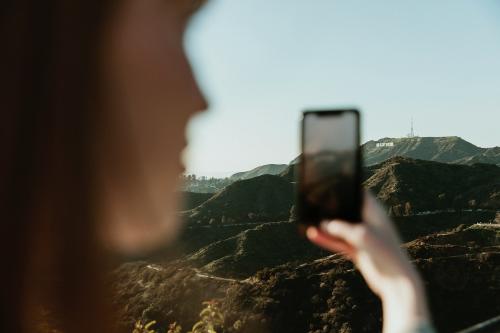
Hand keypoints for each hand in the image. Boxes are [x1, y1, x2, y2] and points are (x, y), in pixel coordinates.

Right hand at [306, 192, 431, 332]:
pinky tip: (312, 235)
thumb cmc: (384, 253)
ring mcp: (362, 237)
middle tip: (313, 200)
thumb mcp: (361, 236)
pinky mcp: (357, 251)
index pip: (359, 193)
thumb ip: (341, 227)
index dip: (346, 187)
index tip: (329, 181)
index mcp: (375, 212)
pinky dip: (326, 239)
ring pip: (340, 227)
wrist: (396, 282)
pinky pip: (337, 242)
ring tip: (307, 219)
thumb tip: (323, 224)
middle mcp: (369, 222)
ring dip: (325, 225)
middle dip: (331, 206)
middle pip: (347, 209)